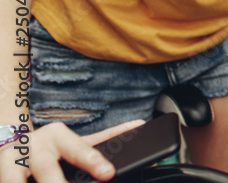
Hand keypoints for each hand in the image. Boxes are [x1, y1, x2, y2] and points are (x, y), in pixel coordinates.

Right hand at [0, 120, 143, 182]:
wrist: (11, 143)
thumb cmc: (50, 148)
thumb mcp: (74, 142)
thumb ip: (105, 138)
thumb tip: (139, 126)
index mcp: (58, 135)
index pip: (79, 149)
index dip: (93, 162)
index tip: (108, 173)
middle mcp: (35, 146)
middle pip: (47, 168)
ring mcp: (12, 160)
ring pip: (18, 179)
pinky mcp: (1, 173)